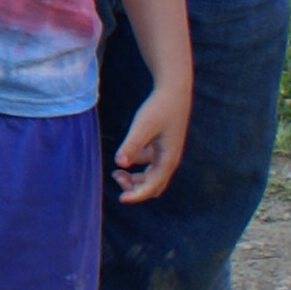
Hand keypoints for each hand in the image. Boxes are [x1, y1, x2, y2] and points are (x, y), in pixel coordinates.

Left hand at [114, 77, 191, 201]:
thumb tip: (120, 164)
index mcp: (168, 160)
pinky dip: (138, 165)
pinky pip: (151, 164)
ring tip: (117, 173)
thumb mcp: (142, 126)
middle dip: (136, 189)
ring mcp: (167, 152)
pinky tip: (127, 156)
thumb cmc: (159, 108)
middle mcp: (170, 159)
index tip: (121, 200)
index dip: (137, 196)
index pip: (152, 187)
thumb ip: (131, 145)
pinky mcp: (163, 144)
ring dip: (136, 179)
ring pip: (152, 176)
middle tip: (117, 178)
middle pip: (154, 186)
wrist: (173, 90)